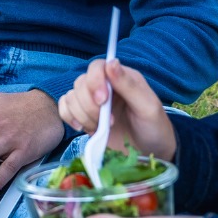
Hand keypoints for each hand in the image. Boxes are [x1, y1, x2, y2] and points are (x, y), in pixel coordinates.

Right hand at [56, 59, 177, 160]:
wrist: (148, 155)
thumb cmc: (153, 128)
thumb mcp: (148, 107)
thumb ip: (129, 85)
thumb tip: (111, 62)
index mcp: (121, 78)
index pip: (97, 67)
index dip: (94, 81)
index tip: (102, 101)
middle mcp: (104, 86)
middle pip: (81, 83)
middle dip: (90, 105)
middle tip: (109, 122)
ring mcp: (92, 102)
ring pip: (71, 96)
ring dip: (82, 115)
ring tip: (101, 128)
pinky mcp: (83, 117)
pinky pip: (64, 108)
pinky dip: (69, 117)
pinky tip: (84, 128)